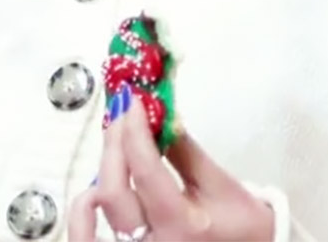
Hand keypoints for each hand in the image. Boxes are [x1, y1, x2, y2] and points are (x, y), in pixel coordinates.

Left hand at [69, 96, 276, 241]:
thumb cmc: (246, 228)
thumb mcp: (221, 185)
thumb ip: (184, 150)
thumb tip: (160, 114)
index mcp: (184, 226)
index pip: (145, 171)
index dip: (134, 130)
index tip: (134, 101)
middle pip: (113, 189)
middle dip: (115, 142)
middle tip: (123, 113)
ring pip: (95, 213)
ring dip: (99, 172)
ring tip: (115, 144)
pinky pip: (86, 240)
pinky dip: (81, 216)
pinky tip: (93, 192)